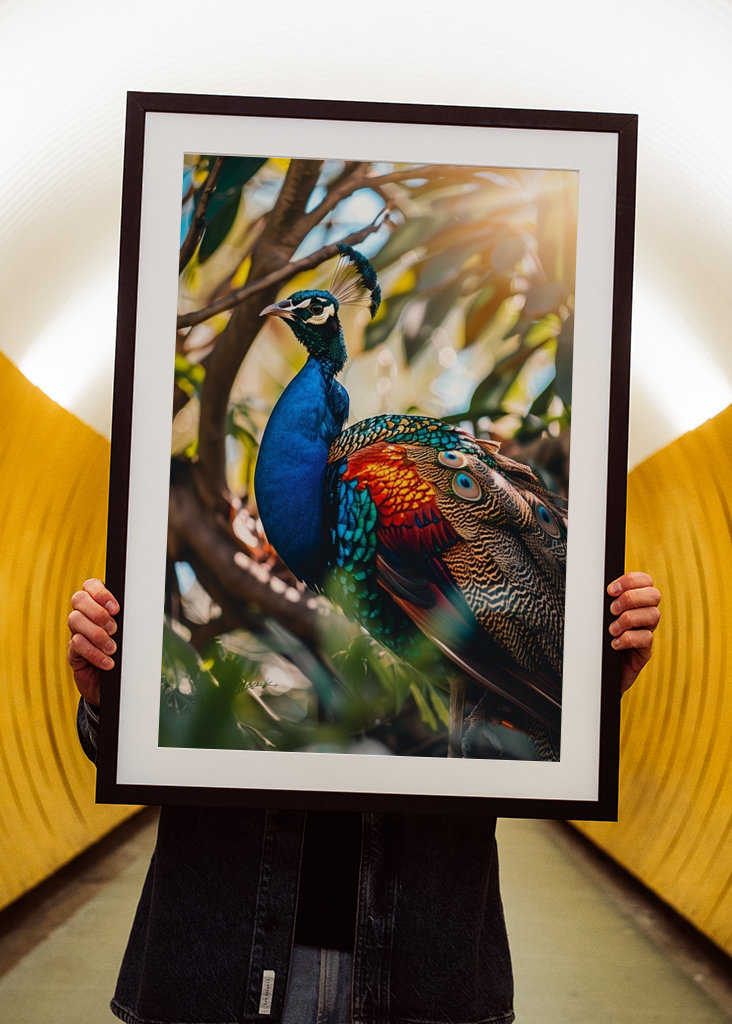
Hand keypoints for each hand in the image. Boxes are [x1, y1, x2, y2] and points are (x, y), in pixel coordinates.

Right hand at [67, 579, 119, 705]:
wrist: (116, 684)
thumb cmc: (126, 653)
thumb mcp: (130, 634)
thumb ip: (130, 620)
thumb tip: (143, 609)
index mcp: (99, 605)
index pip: (90, 585)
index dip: (100, 592)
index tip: (116, 608)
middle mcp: (84, 615)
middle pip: (78, 599)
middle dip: (98, 612)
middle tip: (114, 629)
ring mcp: (76, 632)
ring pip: (75, 620)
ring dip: (97, 634)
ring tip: (112, 648)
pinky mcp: (73, 652)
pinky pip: (77, 644)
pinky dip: (94, 653)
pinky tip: (108, 662)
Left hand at [607, 571, 660, 692]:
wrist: (597, 670)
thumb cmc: (596, 640)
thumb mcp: (598, 617)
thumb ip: (602, 602)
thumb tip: (593, 587)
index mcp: (635, 602)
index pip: (645, 581)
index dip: (631, 580)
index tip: (610, 590)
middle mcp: (644, 615)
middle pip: (654, 595)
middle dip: (631, 598)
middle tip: (612, 610)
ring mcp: (646, 632)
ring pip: (653, 615)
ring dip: (628, 619)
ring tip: (612, 630)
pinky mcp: (644, 651)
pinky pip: (646, 638)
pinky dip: (628, 639)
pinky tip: (614, 644)